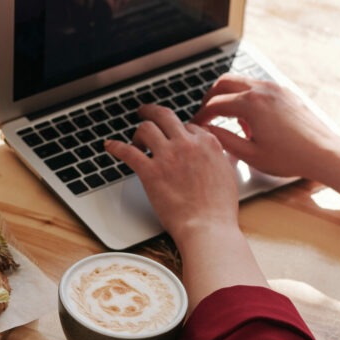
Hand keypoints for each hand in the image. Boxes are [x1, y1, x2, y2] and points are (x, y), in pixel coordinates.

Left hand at [104, 104, 239, 244]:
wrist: (207, 227)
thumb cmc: (219, 209)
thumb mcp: (229, 176)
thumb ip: (224, 160)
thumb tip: (227, 155)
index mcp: (207, 143)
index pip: (189, 125)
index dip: (179, 131)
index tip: (174, 137)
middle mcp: (187, 144)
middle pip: (165, 116)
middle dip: (152, 111)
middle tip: (145, 112)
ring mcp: (168, 156)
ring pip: (146, 129)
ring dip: (138, 132)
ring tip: (136, 140)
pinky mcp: (150, 172)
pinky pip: (128, 152)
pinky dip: (116, 147)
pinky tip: (110, 146)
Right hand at [192, 74, 339, 180]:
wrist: (323, 153)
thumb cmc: (290, 157)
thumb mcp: (250, 154)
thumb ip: (224, 140)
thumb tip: (207, 131)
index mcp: (250, 104)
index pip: (215, 104)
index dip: (201, 115)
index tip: (195, 125)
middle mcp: (262, 90)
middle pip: (224, 83)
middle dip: (210, 98)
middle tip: (205, 114)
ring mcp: (275, 88)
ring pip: (241, 82)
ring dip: (229, 96)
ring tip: (230, 120)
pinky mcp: (285, 92)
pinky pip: (258, 87)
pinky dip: (247, 97)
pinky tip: (251, 120)